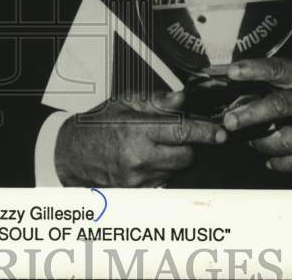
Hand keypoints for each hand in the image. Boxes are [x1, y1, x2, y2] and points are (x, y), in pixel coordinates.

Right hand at [53, 91, 226, 186]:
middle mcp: (140, 158)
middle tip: (174, 137)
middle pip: (185, 156)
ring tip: (152, 148)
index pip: (183, 132)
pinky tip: (145, 162)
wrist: (71, 154)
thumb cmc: (97, 126)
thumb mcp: (123, 103)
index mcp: (137, 131)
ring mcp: (138, 179)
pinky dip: (161, 173)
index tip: (220, 132)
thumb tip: (181, 98)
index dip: (205, 132)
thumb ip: (155, 101)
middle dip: (187, 146)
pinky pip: (163, 183)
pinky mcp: (136, 193)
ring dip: (172, 160)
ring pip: (175, 171)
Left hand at [222, 58, 291, 172]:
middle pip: (278, 106)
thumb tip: (242, 85)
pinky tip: (269, 161)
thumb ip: (282, 78)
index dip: (254, 70)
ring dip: (261, 143)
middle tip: (230, 121)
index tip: (233, 72)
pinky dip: (280, 163)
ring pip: (285, 139)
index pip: (277, 70)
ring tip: (251, 141)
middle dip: (250, 114)